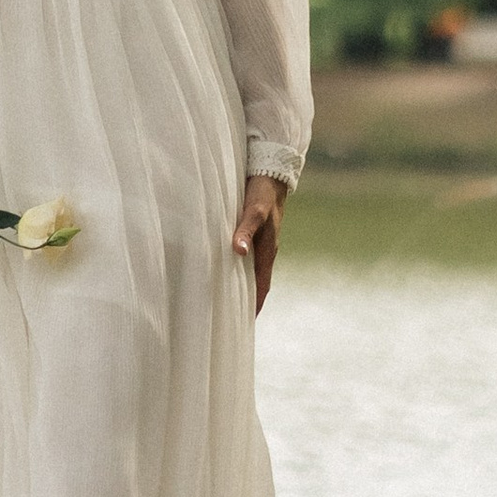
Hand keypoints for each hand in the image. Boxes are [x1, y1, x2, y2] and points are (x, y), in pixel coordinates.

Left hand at [232, 173, 286, 308]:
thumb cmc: (263, 193)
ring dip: (242, 282)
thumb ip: (246, 230)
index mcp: (268, 251)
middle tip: (233, 317)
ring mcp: (261, 242)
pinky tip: (226, 265)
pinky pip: (246, 256)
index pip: (262, 286)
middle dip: (248, 299)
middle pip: (257, 281)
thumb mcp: (254, 211)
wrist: (271, 173)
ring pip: (251, 269)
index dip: (255, 304)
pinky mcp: (254, 232)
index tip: (246, 323)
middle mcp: (265, 250)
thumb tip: (239, 251)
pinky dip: (238, 265)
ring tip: (227, 297)